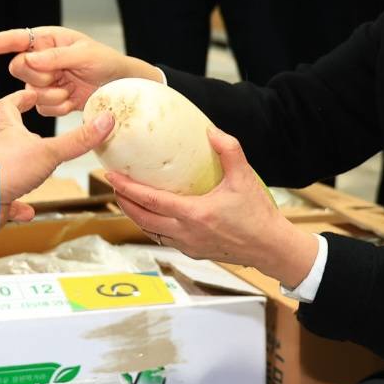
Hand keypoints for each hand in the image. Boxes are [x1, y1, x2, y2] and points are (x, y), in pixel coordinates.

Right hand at [0, 26, 162, 115]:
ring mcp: (46, 80)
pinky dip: (57, 107)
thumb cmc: (107, 62)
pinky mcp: (52, 99)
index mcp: (47, 40)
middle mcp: (42, 59)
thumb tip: (30, 59)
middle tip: (61, 76)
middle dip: (38, 76)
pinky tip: (72, 100)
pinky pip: (42, 107)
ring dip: (52, 94)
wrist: (122, 87)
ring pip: (30, 91)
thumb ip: (56, 57)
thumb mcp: (84, 55)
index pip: (14, 40)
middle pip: (18, 68)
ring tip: (72, 89)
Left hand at [0, 89, 114, 227]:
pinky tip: (29, 212)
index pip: (7, 107)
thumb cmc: (7, 169)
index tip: (31, 94)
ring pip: (9, 171)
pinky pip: (7, 202)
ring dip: (23, 175)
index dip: (18, 98)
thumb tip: (106, 120)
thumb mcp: (49, 152)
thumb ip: (78, 140)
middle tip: (40, 138)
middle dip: (24, 138)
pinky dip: (18, 207)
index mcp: (8, 133)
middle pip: (8, 138)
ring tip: (39, 178)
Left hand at [106, 126, 319, 287]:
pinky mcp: (194, 252)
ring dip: (136, 215)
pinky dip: (152, 226)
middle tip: (113, 185)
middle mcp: (186, 233)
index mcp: (195, 215)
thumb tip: (211, 130)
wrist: (271, 248)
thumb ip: (229, 151)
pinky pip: (164, 239)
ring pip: (151, 231)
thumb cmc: (258, 216)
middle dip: (124, 201)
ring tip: (127, 199)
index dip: (128, 188)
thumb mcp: (244, 178)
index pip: (151, 201)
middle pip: (142, 218)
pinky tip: (153, 215)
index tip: (112, 176)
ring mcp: (188, 245)